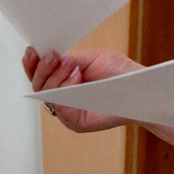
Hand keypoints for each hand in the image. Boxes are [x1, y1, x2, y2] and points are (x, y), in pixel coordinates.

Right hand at [23, 46, 137, 132]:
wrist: (142, 89)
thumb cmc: (121, 76)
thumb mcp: (91, 58)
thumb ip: (68, 58)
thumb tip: (51, 55)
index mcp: (64, 82)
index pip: (39, 75)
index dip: (32, 64)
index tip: (31, 51)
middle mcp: (63, 97)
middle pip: (38, 85)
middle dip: (42, 68)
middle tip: (53, 56)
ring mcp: (68, 111)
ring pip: (46, 95)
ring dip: (55, 76)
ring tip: (70, 65)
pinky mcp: (75, 122)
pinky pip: (60, 107)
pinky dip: (64, 90)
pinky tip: (75, 78)